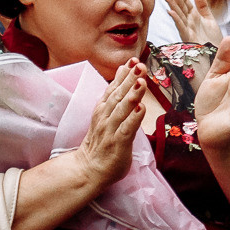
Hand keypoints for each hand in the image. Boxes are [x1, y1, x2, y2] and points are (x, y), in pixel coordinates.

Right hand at [73, 61, 148, 192]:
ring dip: (132, 94)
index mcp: (103, 110)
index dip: (122, 74)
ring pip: (122, 109)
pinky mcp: (118, 143)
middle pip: (118, 95)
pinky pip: (127, 129)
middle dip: (129, 78)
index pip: (113, 89)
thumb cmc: (101, 144)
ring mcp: (111, 130)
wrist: (88, 169)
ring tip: (141, 80)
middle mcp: (105, 117)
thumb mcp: (107, 119)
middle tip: (139, 63)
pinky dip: (134, 118)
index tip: (131, 59)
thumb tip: (124, 81)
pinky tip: (141, 108)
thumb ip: (115, 101)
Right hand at [162, 0, 217, 44]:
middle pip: (180, 6)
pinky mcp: (188, 37)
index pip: (185, 1)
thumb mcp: (209, 18)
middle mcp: (188, 21)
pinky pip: (181, 27)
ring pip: (178, 15)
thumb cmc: (212, 39)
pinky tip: (171, 12)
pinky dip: (176, 19)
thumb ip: (202, 5)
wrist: (218, 54)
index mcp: (193, 16)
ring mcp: (188, 29)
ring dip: (172, 5)